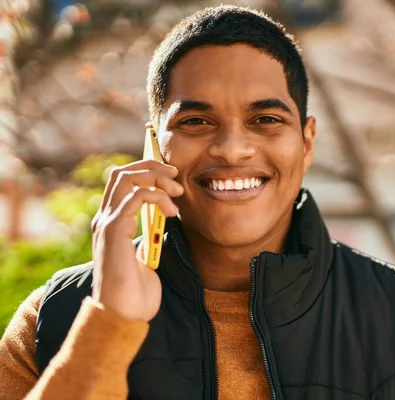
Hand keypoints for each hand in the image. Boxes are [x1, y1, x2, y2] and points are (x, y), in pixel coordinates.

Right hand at [91, 160, 183, 321]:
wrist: (124, 316)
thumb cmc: (136, 292)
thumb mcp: (146, 255)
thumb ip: (148, 235)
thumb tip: (163, 217)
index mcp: (111, 223)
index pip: (122, 182)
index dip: (145, 170)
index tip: (171, 174)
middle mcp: (104, 219)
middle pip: (122, 173)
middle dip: (151, 166)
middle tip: (176, 174)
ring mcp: (106, 223)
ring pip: (126, 178)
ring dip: (156, 177)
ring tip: (177, 191)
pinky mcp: (113, 230)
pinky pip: (136, 196)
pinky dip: (158, 197)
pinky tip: (172, 212)